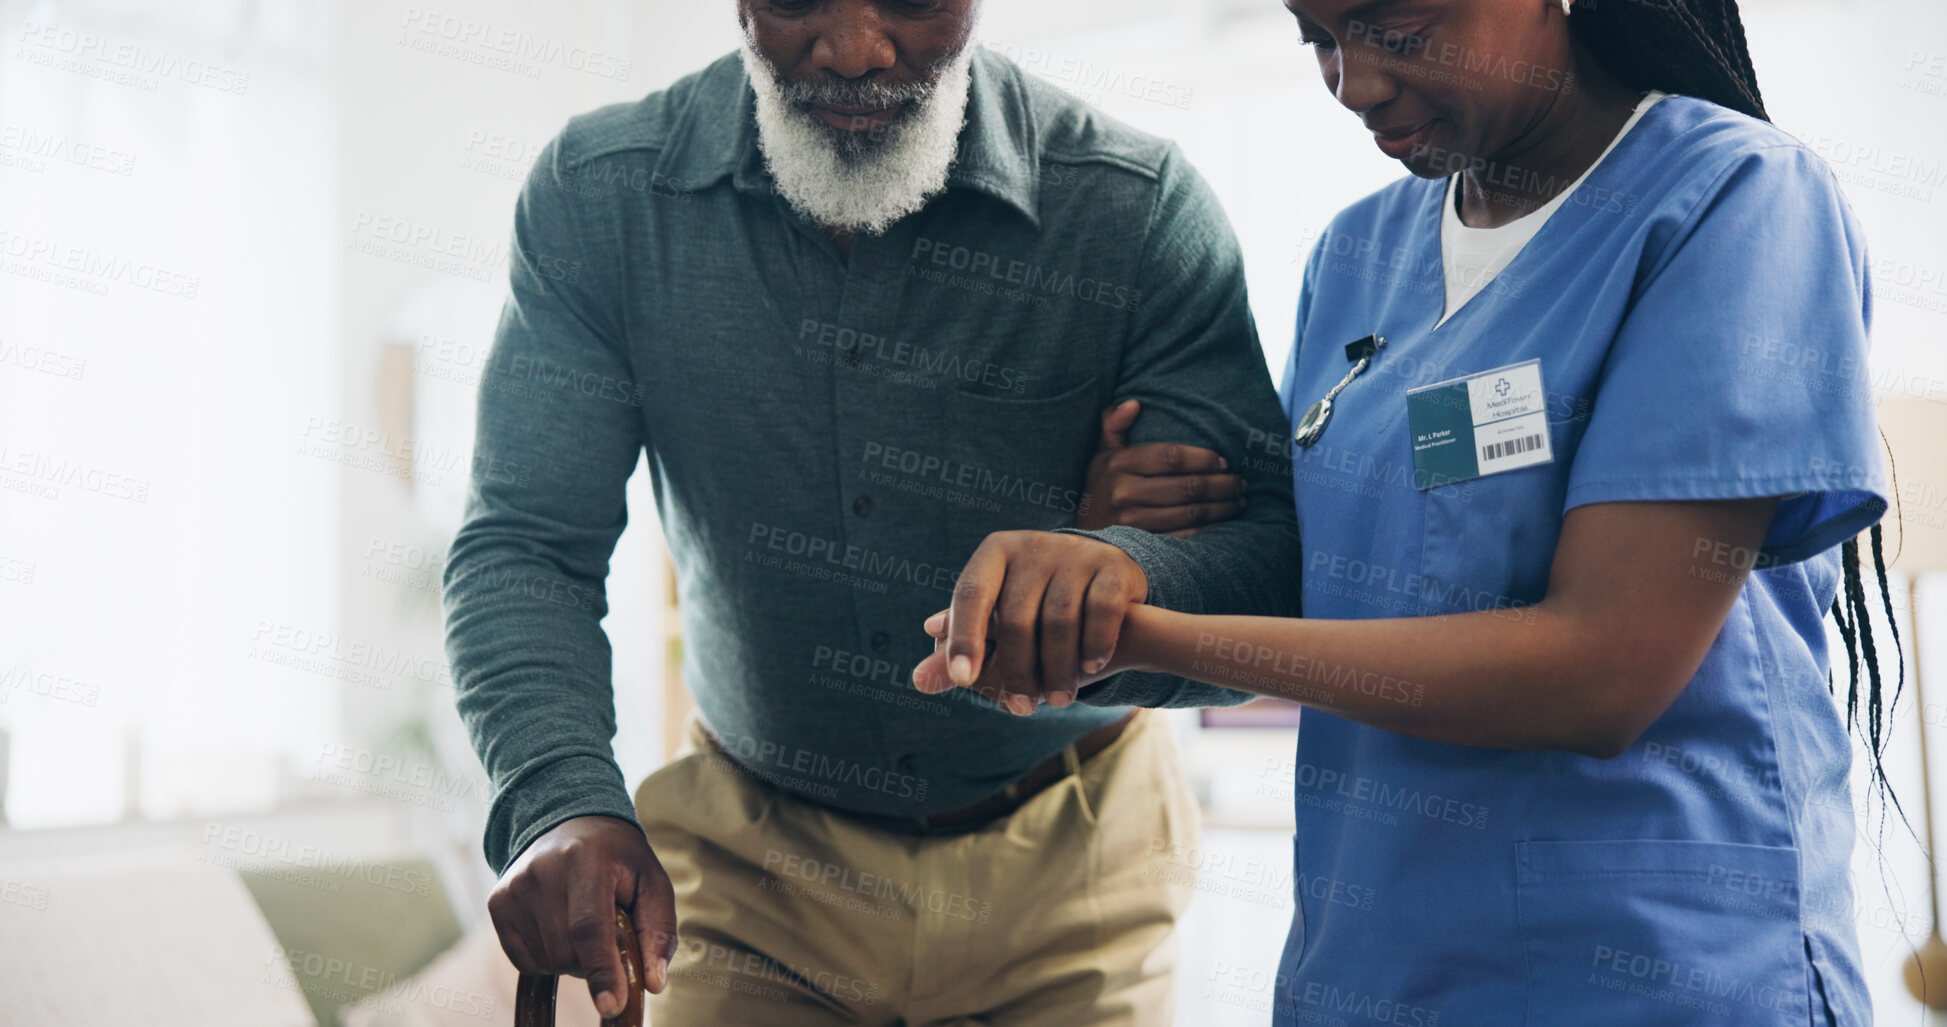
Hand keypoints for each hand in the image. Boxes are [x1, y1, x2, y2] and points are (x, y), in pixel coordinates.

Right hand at [488, 816, 678, 1018]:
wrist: (568, 822)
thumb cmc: (618, 859)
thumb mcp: (652, 882)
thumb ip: (658, 931)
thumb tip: (654, 983)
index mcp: (585, 859)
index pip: (589, 927)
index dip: (601, 970)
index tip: (612, 1006)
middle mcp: (542, 871)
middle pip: (567, 953)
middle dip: (595, 961)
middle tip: (610, 934)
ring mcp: (513, 888)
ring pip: (546, 961)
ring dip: (572, 960)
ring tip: (583, 924)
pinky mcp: (497, 903)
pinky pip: (525, 961)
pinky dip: (548, 957)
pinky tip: (559, 927)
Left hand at [911, 530, 1147, 711]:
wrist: (1100, 573)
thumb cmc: (1034, 602)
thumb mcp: (994, 617)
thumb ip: (959, 648)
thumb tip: (918, 680)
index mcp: (994, 553)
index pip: (971, 595)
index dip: (964, 638)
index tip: (963, 680)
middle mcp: (1032, 546)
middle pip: (1016, 618)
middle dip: (1019, 671)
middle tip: (1023, 709)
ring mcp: (1075, 553)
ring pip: (1059, 620)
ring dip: (1059, 669)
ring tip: (1059, 699)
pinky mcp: (1113, 566)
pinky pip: (1101, 611)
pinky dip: (1095, 644)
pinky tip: (1092, 669)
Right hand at [1075, 399, 1246, 535]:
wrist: (1081, 534)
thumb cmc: (1099, 487)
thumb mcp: (1101, 454)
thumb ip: (1113, 425)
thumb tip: (1133, 403)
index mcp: (1117, 464)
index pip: (1170, 457)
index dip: (1203, 458)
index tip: (1224, 461)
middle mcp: (1123, 492)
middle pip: (1187, 487)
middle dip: (1222, 484)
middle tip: (1242, 482)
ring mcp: (1132, 522)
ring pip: (1191, 512)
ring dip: (1223, 507)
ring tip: (1239, 500)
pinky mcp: (1143, 544)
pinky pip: (1185, 536)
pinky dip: (1209, 529)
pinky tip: (1223, 521)